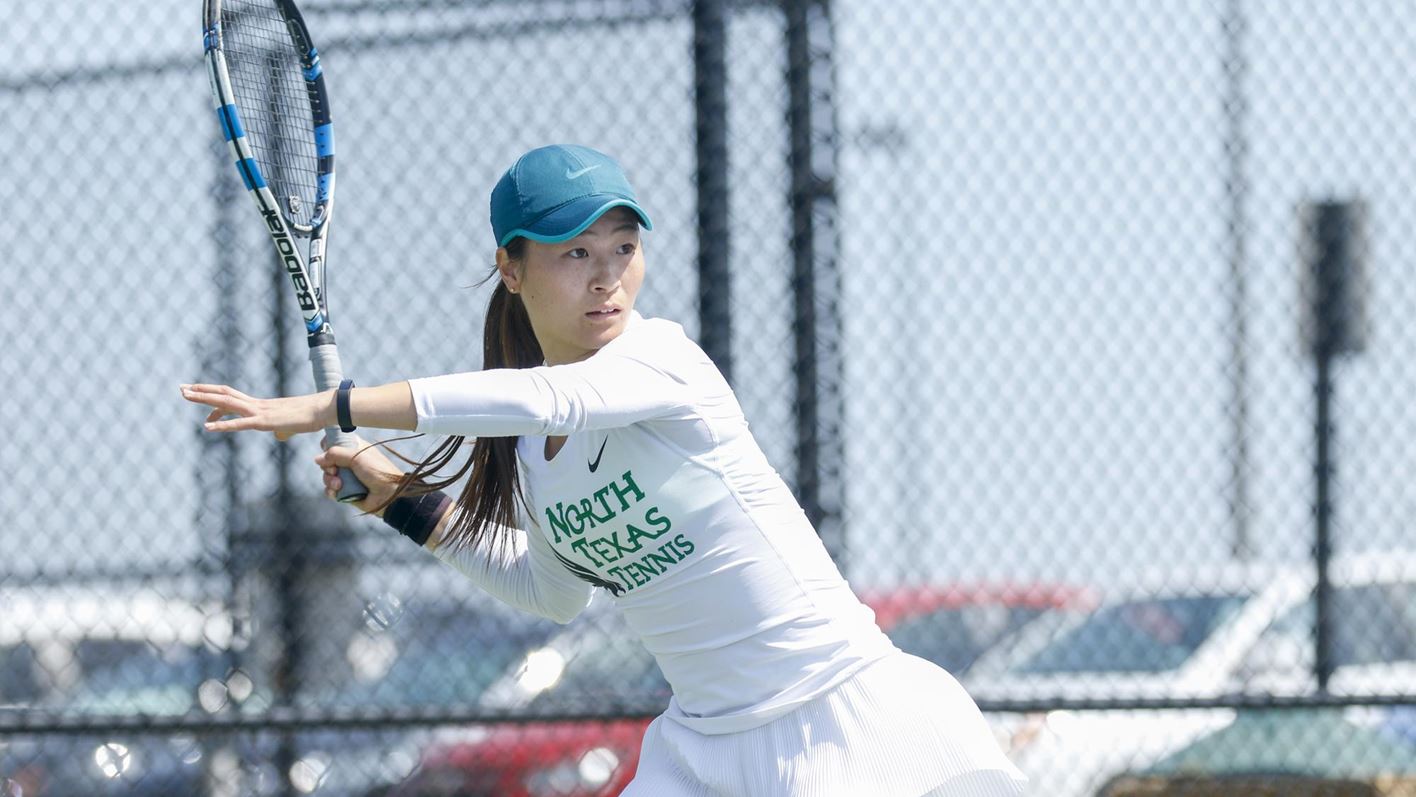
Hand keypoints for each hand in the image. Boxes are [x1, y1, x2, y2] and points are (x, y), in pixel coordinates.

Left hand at [180, 383, 331, 440]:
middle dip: (200, 391)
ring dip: (204, 399)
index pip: (231, 398)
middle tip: (180, 388)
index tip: (196, 394)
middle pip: (223, 394)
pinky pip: (240, 424)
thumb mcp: (289, 424)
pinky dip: (222, 425)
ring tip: (185, 396)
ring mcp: (259, 412)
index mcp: (260, 405)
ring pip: (226, 402)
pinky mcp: (265, 422)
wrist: (323, 409)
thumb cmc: (310, 416)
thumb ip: (280, 428)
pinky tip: (207, 428)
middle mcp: (256, 405)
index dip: (212, 396)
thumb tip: (279, 434)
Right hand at [314, 437, 407, 515]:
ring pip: (327, 476)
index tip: (327, 449)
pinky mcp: (345, 491)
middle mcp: (350, 462)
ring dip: (329, 480)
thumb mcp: (357, 457)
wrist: (389, 494)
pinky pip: (330, 490)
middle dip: (327, 466)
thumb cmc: (378, 471)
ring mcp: (347, 477)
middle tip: (334, 470)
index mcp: (355, 448)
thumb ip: (336, 453)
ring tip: (339, 484)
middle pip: (327, 460)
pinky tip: (337, 492)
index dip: (328, 445)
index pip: (335, 442)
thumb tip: (318, 458)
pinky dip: (331, 491)